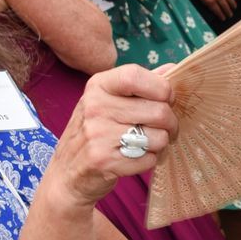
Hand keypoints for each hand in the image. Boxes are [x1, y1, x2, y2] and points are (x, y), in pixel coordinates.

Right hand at [49, 64, 177, 203]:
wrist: (67, 172)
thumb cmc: (96, 131)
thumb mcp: (109, 100)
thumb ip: (142, 84)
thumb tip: (173, 68)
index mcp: (98, 86)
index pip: (136, 76)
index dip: (162, 88)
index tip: (168, 98)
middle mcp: (95, 107)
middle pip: (158, 111)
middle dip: (171, 123)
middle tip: (166, 129)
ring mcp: (98, 134)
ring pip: (158, 137)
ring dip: (160, 144)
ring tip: (147, 144)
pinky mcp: (104, 161)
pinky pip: (149, 159)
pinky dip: (149, 160)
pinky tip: (136, 158)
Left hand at [187, 0, 240, 20]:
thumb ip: (204, 1)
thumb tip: (209, 6)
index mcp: (209, 0)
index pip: (217, 10)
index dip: (221, 15)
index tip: (224, 18)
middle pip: (224, 6)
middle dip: (228, 12)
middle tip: (230, 15)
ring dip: (232, 5)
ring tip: (234, 8)